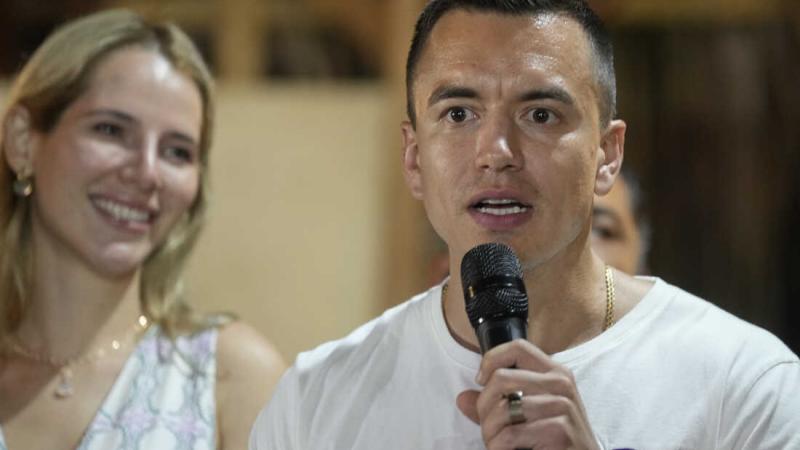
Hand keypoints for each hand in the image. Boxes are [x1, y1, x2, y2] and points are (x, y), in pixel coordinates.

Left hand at [456, 339, 599, 449]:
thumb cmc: (554, 441)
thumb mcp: (529, 415)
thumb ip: (497, 404)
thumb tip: (462, 398)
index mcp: (555, 373)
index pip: (517, 348)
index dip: (491, 360)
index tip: (481, 381)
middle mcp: (561, 384)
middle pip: (501, 378)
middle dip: (484, 406)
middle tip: (489, 427)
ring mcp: (563, 406)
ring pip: (502, 409)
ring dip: (490, 433)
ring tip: (497, 443)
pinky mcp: (559, 431)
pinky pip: (509, 435)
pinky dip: (498, 447)